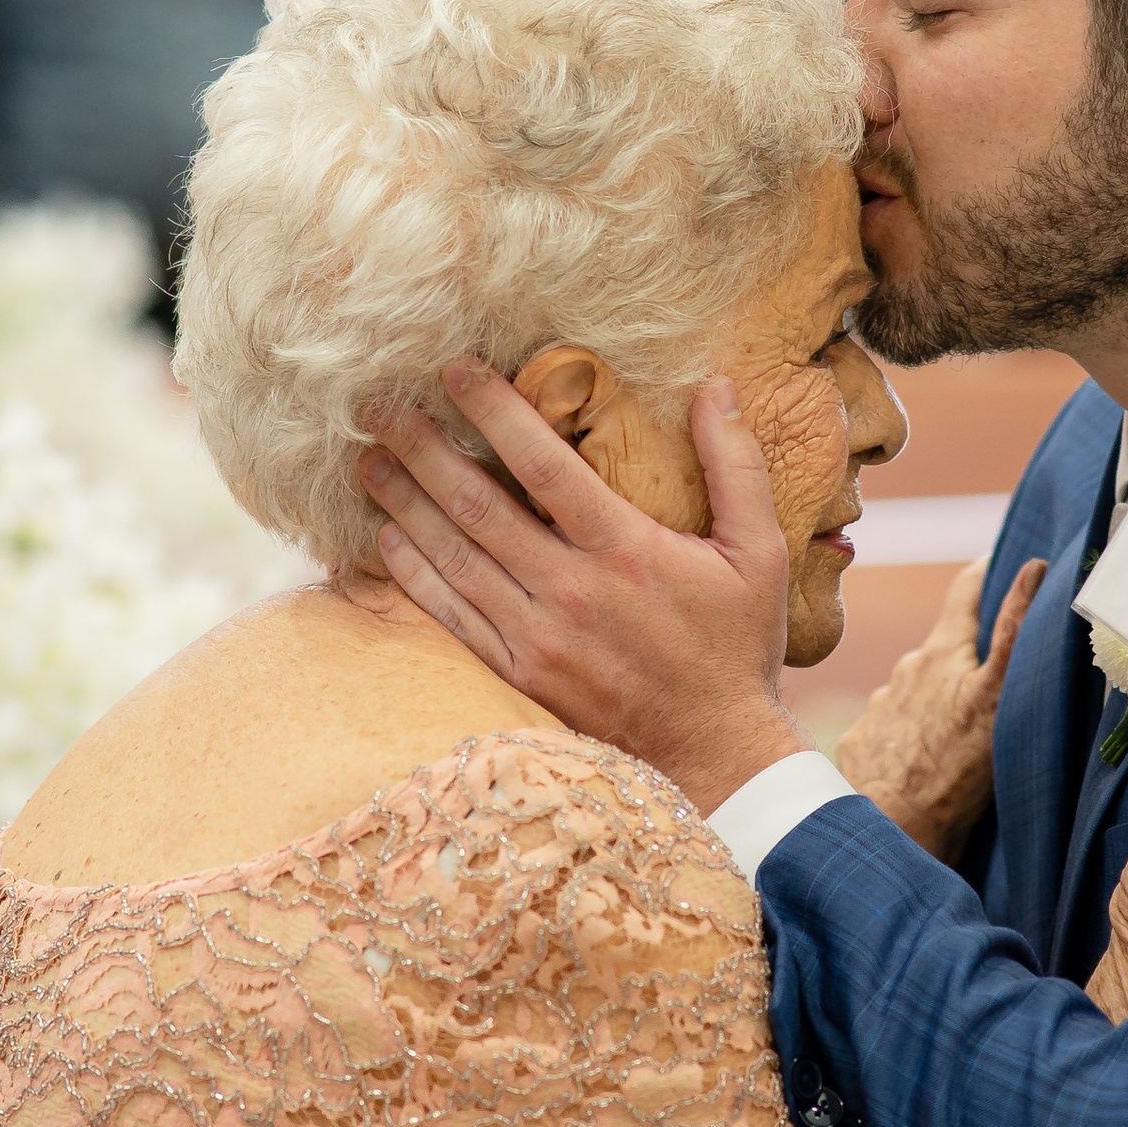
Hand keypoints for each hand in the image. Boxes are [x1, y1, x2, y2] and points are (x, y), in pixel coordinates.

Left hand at [360, 365, 803, 815]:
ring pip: (454, 557)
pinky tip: (387, 539)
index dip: (494, 413)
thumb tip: (716, 386)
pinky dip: (415, 574)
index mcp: (625, 551)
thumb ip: (736, 466)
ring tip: (368, 461)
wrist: (716, 754)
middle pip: (478, 506)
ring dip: (404, 504)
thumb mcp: (759, 553)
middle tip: (380, 406)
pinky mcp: (520, 674)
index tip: (456, 372)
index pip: (543, 465)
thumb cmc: (736, 648)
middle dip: (423, 449)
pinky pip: (453, 616)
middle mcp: (570, 591)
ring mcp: (538, 637)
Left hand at [835, 554, 1046, 858]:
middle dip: (962, 660)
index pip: (966, 593)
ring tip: (953, 745)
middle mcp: (906, 668)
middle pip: (942, 651)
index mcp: (942, 652)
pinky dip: (906, 739)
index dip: (986, 573)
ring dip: (932, 705)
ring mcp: (878, 704)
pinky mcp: (858, 740)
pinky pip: (888, 729)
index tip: (1002, 560)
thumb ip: (1015, 631)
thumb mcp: (1000, 698)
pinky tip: (920, 767)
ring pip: (914, 694)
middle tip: (988, 688)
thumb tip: (1033, 568)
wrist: (894, 829)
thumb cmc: (958, 770)